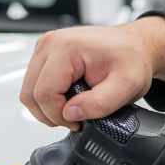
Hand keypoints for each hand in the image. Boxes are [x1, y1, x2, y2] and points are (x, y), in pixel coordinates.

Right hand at [20, 17, 164, 130]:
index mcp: (66, 48)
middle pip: (30, 94)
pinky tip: (69, 97)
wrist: (134, 46)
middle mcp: (50, 44)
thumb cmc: (131, 59)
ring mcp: (44, 48)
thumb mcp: (127, 86)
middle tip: (76, 117)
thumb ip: (100, 103)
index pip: (44, 94)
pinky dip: (49, 99)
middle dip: (51, 114)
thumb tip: (71, 113)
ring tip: (74, 107)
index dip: (59, 116)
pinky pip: (35, 86)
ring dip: (49, 107)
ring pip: (29, 92)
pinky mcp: (44, 55)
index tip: (79, 121)